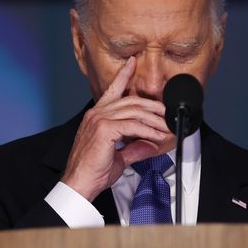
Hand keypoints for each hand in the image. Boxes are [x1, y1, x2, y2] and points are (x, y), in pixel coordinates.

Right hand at [61, 57, 173, 200]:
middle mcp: (97, 113)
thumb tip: (150, 144)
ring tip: (168, 127)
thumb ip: (134, 148)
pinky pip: (133, 126)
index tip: (133, 63)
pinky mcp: (105, 130)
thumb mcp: (119, 157)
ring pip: (135, 112)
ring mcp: (99, 120)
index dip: (124, 75)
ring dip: (155, 120)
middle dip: (153, 105)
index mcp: (97, 115)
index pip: (113, 89)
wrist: (80, 184)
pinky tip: (158, 137)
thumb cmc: (93, 172)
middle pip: (131, 100)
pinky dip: (149, 131)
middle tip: (168, 113)